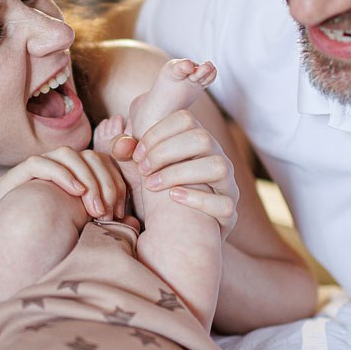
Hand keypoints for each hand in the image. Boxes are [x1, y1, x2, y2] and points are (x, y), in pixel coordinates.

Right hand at [0, 147, 128, 278]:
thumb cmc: (35, 256)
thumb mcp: (76, 237)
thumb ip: (101, 225)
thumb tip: (135, 223)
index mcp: (68, 183)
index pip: (99, 163)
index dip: (115, 180)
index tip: (121, 210)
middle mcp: (50, 174)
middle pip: (87, 156)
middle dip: (104, 180)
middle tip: (109, 210)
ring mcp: (28, 175)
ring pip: (66, 155)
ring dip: (86, 176)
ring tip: (94, 205)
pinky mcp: (9, 181)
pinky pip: (38, 163)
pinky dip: (61, 174)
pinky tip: (76, 193)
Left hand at [131, 112, 238, 235]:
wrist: (177, 231)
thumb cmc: (155, 190)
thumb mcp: (139, 169)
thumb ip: (127, 154)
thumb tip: (122, 146)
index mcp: (198, 142)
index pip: (185, 119)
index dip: (158, 132)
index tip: (136, 152)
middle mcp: (217, 158)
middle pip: (202, 138)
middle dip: (166, 152)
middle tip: (142, 169)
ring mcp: (227, 185)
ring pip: (218, 166)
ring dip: (180, 173)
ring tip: (152, 185)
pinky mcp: (228, 213)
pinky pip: (224, 203)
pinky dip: (198, 199)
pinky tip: (173, 197)